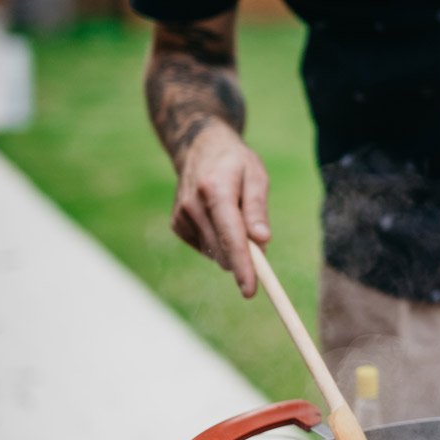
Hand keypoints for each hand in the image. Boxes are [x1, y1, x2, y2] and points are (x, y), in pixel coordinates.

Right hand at [171, 122, 271, 297]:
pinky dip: (219, 241)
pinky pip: (205, 247)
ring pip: (215, 252)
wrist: (200, 149)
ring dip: (233, 246)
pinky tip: (219, 217)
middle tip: (260, 243)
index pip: (231, 236)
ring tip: (236, 213)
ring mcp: (181, 216)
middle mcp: (193, 206)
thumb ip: (258, 208)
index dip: (243, 266)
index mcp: (215, 190)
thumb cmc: (236, 163)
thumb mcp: (256, 176)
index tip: (251, 290)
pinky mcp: (177, 225)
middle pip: (222, 250)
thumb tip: (262, 240)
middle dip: (245, 257)